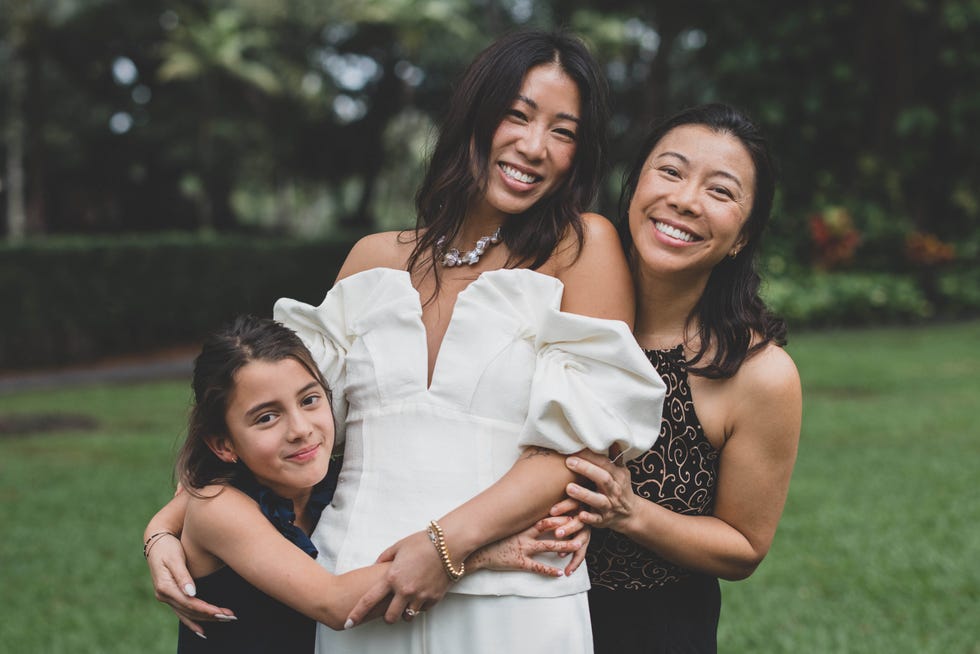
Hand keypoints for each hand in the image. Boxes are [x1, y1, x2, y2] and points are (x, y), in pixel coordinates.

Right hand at [146, 533, 235, 635]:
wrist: (156, 542)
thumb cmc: (168, 547)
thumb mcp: (175, 558)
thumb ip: (183, 575)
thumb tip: (191, 592)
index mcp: (165, 587)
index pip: (189, 603)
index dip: (206, 609)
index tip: (222, 612)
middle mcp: (164, 596)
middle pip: (190, 611)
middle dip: (210, 615)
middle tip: (230, 617)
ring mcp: (166, 598)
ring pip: (187, 614)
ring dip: (205, 619)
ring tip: (225, 620)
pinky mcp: (171, 596)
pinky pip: (182, 613)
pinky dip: (192, 622)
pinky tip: (202, 630)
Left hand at [345, 530, 450, 627]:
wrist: (448, 544)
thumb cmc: (422, 542)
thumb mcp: (398, 546)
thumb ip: (384, 558)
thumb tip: (375, 565)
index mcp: (392, 577)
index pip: (368, 600)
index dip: (357, 614)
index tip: (348, 623)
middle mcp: (404, 590)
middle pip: (390, 617)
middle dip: (387, 617)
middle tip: (389, 612)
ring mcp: (420, 596)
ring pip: (408, 617)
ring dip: (405, 613)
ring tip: (407, 604)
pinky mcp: (434, 598)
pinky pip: (424, 610)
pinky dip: (420, 606)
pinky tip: (421, 595)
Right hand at [469, 516, 585, 576]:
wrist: (476, 551)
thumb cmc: (489, 537)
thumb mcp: (503, 524)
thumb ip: (515, 517)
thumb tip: (523, 506)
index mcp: (521, 525)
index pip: (544, 516)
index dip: (559, 513)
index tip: (572, 509)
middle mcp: (524, 535)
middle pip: (549, 528)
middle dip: (565, 526)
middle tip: (581, 523)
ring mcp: (522, 548)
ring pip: (547, 546)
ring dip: (564, 546)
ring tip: (578, 545)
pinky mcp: (518, 562)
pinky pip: (536, 567)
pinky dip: (549, 570)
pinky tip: (560, 573)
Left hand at [559, 449, 636, 531]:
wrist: (631, 514)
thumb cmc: (621, 489)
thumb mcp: (621, 472)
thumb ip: (615, 457)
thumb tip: (612, 438)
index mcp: (618, 476)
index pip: (605, 464)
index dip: (590, 456)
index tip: (575, 449)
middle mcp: (614, 490)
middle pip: (603, 478)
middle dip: (586, 470)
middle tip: (569, 462)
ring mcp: (609, 506)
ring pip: (598, 500)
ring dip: (584, 494)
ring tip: (569, 488)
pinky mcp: (603, 520)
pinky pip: (596, 520)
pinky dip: (589, 518)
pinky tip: (580, 514)